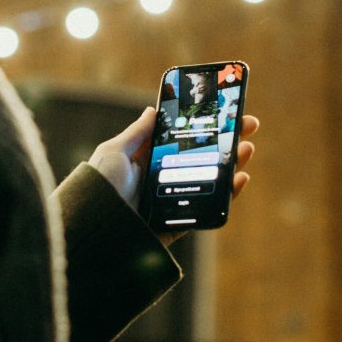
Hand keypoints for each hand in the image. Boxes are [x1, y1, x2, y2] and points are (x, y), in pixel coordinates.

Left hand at [88, 108, 259, 246]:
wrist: (93, 231)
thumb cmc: (97, 188)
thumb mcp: (114, 152)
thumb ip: (137, 133)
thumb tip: (153, 110)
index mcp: (147, 161)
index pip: (183, 140)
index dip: (204, 126)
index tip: (225, 111)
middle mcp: (163, 180)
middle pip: (203, 157)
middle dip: (227, 140)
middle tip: (247, 125)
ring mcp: (174, 201)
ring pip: (211, 180)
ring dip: (233, 163)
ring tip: (246, 148)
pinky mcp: (180, 222)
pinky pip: (209, 207)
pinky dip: (228, 194)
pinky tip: (239, 178)